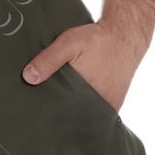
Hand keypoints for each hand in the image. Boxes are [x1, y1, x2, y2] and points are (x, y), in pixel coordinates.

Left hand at [21, 20, 143, 113]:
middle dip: (58, 118)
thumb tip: (28, 77)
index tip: (36, 116)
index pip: (60, 114)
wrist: (126, 36)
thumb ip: (48, 60)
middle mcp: (96, 104)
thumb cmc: (97, 39)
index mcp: (82, 93)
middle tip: (43, 117)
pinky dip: (86, 112)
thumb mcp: (69, 43)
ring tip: (57, 115)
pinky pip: (96, 114)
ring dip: (73, 115)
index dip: (48, 116)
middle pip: (72, 118)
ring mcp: (107, 106)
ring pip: (84, 118)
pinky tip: (75, 108)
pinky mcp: (114, 105)